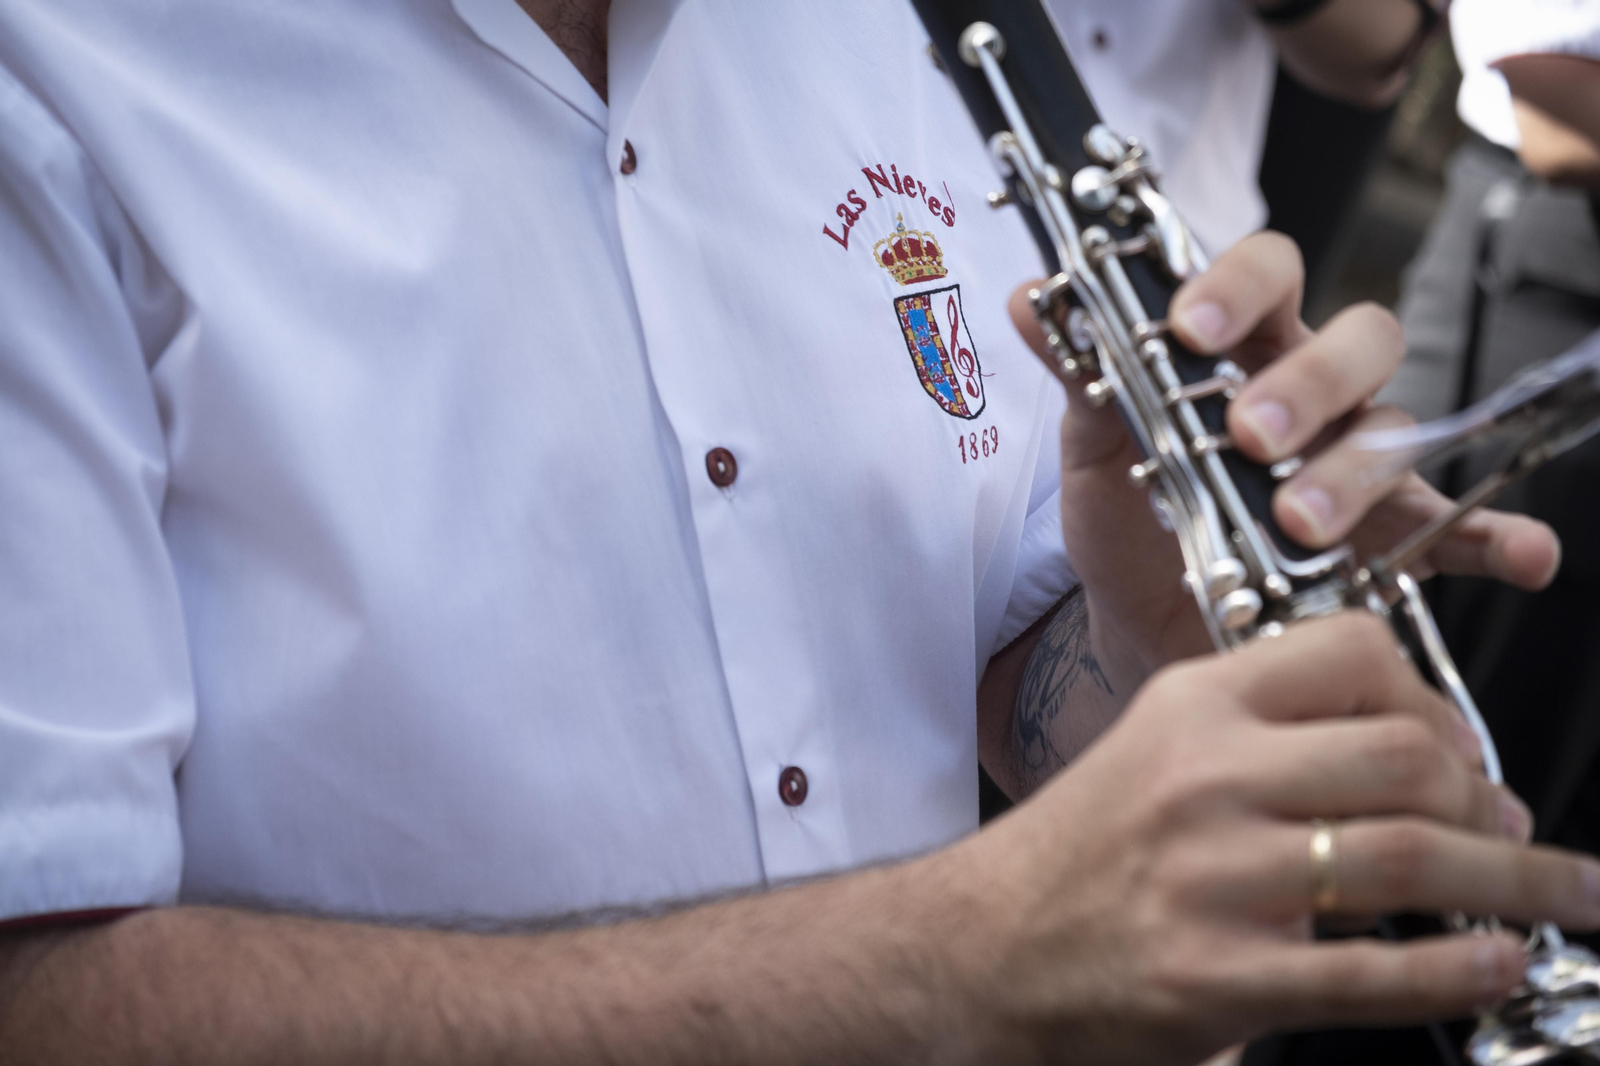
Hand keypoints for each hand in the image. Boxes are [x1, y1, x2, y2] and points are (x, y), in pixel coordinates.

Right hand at [948, 614, 1599, 1065]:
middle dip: (1491, 801)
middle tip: (1514, 832)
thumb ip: (1267, 735)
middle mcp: (1207, 777)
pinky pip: (1374, 972)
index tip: (1462, 747)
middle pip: (1406, 758)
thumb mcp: (1156, 747)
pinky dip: (1461, 969)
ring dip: (1518, 884)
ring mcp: (1214, 878)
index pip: (1354, 654)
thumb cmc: (1079, 850)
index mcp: (1194, 705)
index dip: (1437, 698)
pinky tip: (1497, 962)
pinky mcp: (1218, 976)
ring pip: (1410, 858)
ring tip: (1565, 897)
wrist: (984, 945)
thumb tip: (1414, 761)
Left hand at [1009, 231, 1559, 676]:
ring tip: (1300, 521)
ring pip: (1395, 433)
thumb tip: (1032, 300)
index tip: (1189, 328)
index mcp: (1243, 351)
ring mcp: (1358, 466)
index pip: (1268, 274)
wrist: (1139, 625)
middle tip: (1249, 436)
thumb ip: (1081, 378)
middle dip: (1306, 384)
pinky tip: (1518, 555)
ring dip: (1356, 472)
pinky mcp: (1387, 543)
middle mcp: (1315, 395)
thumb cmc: (1130, 522)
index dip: (1237, 286)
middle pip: (1356, 342)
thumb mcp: (1093, 454)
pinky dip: (1493, 539)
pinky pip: (1460, 530)